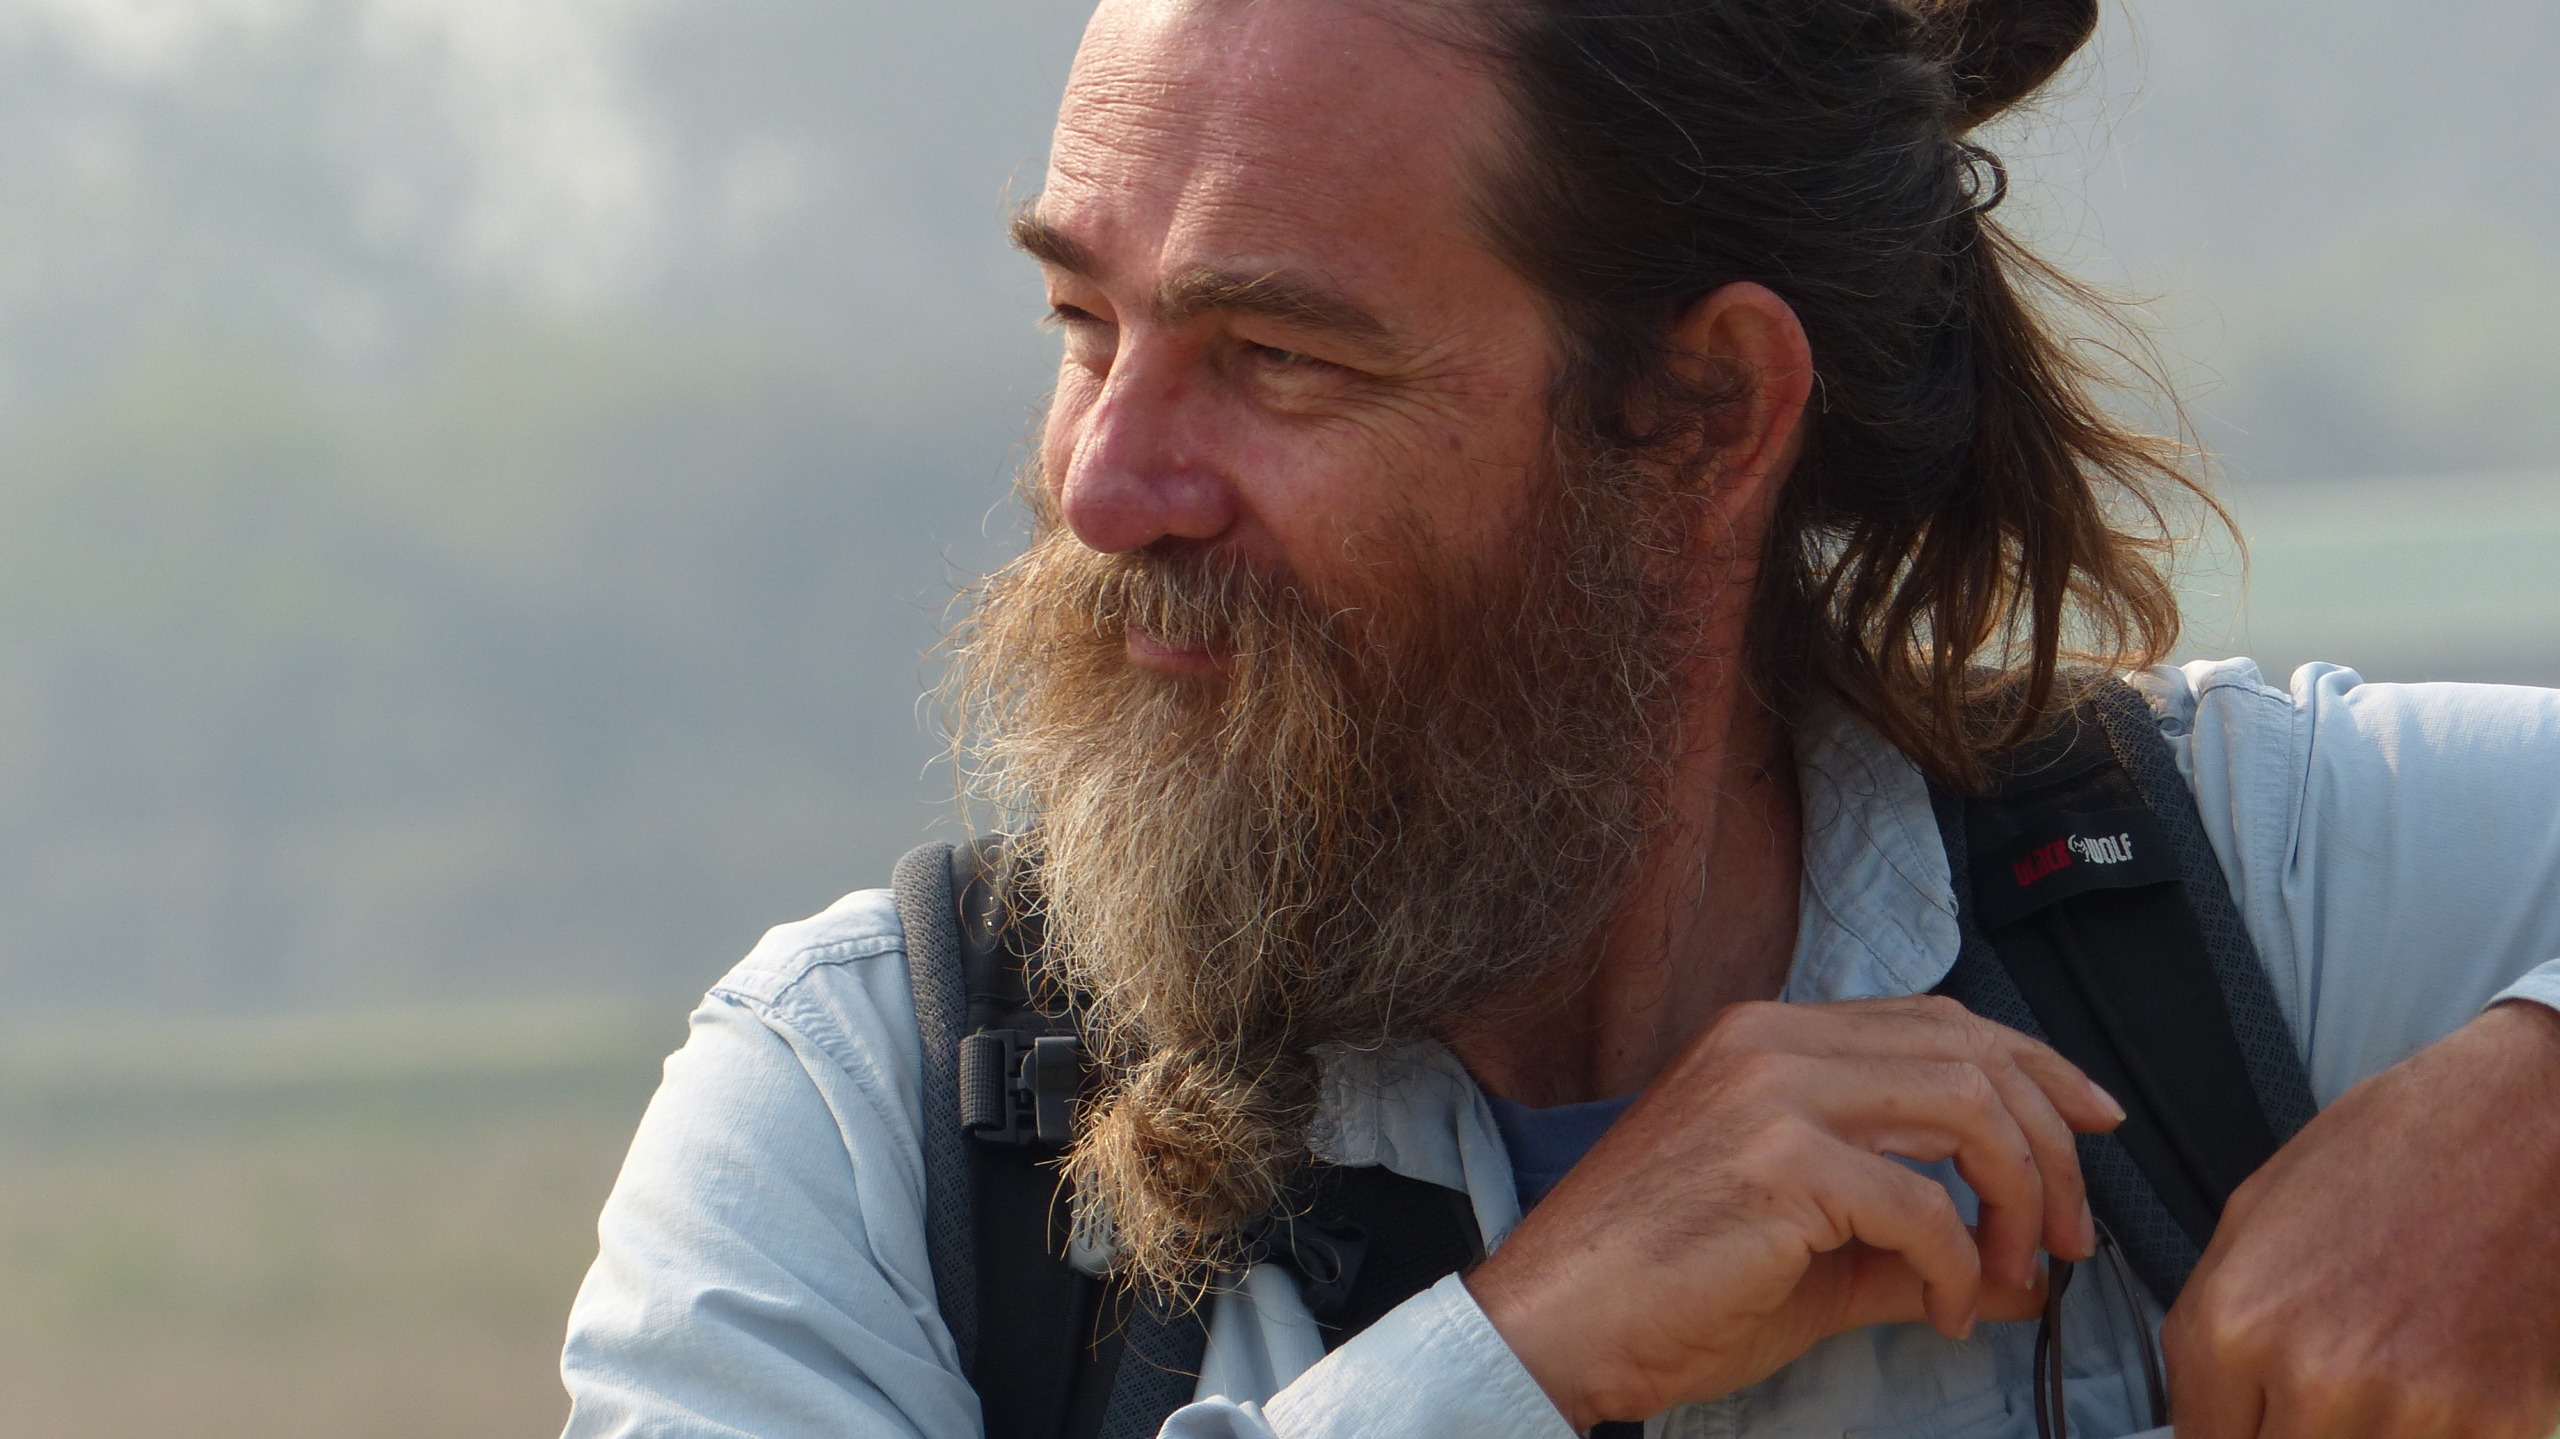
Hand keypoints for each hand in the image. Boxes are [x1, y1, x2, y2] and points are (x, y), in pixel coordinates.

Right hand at [1464, 995, 2122, 1428]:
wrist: (1555, 1323)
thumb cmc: (1662, 1287)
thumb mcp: (1810, 1251)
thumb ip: (1914, 1245)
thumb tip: (2013, 1270)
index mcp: (1769, 1039)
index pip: (1938, 1020)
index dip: (2034, 1066)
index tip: (2090, 1124)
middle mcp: (1771, 1042)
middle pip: (1970, 1051)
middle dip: (2047, 1144)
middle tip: (2065, 1231)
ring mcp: (1770, 1092)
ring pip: (1964, 1107)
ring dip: (2016, 1195)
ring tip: (2013, 1267)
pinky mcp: (1776, 1161)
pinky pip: (1920, 1204)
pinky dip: (1954, 1264)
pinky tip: (1941, 1308)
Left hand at [2165, 1000, 2559, 1438]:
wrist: (2525, 1126)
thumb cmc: (2398, 1153)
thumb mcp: (2254, 1219)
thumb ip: (2211, 1328)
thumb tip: (2200, 1410)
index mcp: (2236, 1322)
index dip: (2226, 1436)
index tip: (2248, 1422)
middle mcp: (2315, 1377)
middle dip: (2288, 1435)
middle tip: (2314, 1400)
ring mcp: (2411, 1412)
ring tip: (2384, 1376)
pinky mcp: (2497, 1428)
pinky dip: (2433, 1438)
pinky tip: (2440, 1385)